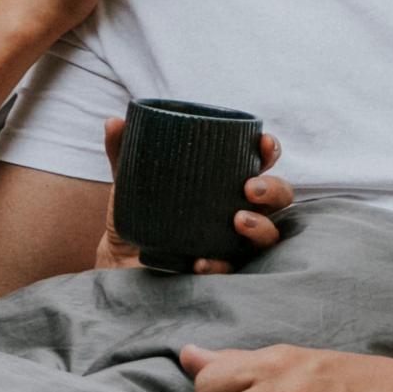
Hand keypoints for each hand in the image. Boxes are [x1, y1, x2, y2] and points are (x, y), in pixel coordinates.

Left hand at [87, 116, 292, 272]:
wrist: (120, 257)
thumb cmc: (139, 211)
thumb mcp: (130, 179)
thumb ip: (124, 151)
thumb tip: (114, 122)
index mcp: (226, 180)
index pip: (260, 161)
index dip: (269, 151)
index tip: (263, 144)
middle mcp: (238, 209)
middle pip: (278, 198)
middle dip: (273, 190)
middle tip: (250, 188)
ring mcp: (233, 241)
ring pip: (268, 235)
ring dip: (260, 227)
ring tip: (238, 221)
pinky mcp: (218, 268)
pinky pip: (231, 269)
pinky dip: (219, 265)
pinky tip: (202, 261)